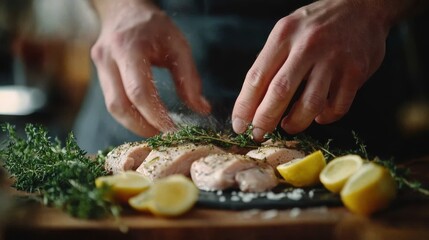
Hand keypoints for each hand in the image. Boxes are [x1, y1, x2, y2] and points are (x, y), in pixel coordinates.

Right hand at [91, 0, 209, 136]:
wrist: (123, 9)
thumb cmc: (154, 26)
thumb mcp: (178, 45)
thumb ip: (189, 78)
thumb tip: (201, 109)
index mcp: (129, 47)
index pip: (140, 92)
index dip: (156, 116)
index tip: (174, 131)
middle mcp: (107, 58)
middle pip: (119, 106)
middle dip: (142, 127)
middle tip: (164, 137)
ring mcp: (99, 66)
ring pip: (112, 107)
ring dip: (134, 124)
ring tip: (156, 131)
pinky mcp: (98, 73)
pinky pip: (112, 101)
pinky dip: (129, 115)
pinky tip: (145, 119)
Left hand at [232, 0, 389, 140]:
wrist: (361, 6)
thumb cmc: (315, 25)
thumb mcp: (287, 32)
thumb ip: (271, 62)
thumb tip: (252, 103)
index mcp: (284, 35)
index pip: (257, 77)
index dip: (245, 106)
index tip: (239, 125)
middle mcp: (308, 46)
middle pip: (280, 91)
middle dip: (265, 119)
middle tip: (259, 134)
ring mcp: (334, 59)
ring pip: (310, 104)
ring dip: (295, 123)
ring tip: (288, 125)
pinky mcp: (356, 71)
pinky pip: (337, 106)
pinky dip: (324, 118)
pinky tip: (317, 116)